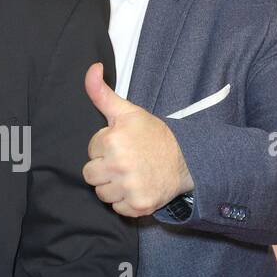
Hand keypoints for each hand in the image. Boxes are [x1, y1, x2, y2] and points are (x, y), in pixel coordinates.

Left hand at [83, 62, 193, 216]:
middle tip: (125, 161)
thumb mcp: (127, 112)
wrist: (186, 160)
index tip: (122, 144)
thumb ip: (102, 92)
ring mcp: (129, 187)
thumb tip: (92, 68)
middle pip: (90, 175)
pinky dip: (126, 201)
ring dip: (113, 186)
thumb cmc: (153, 135)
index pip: (91, 151)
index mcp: (113, 140)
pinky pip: (117, 208)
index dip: (105, 147)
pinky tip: (138, 187)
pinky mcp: (138, 206)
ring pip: (102, 193)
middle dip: (104, 168)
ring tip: (131, 174)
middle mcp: (119, 165)